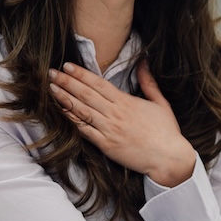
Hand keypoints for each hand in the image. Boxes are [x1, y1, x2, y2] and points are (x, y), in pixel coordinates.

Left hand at [48, 60, 194, 185]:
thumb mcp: (161, 103)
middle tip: (52, 72)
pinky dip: (71, 120)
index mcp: (127, 102)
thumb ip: (149, 82)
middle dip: (67, 82)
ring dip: (65, 98)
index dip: (82, 74)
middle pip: (86, 94)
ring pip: (82, 110)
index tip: (68, 66)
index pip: (99, 84)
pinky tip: (61, 111)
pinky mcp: (106, 145)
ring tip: (51, 88)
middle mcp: (115, 114)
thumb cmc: (166, 132)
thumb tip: (144, 62)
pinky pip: (84, 131)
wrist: (169, 158)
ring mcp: (109, 130)